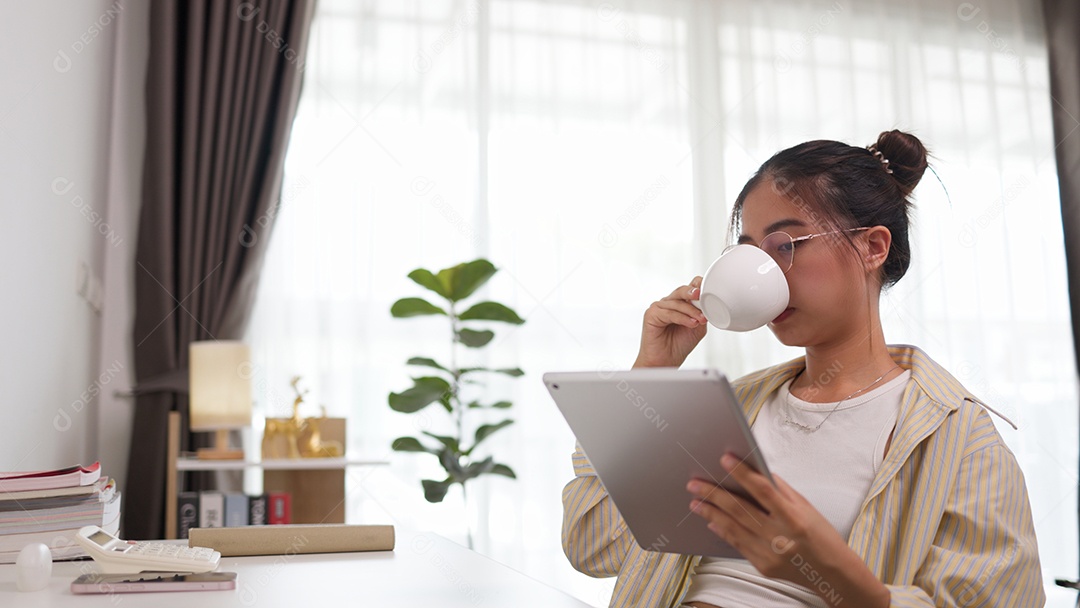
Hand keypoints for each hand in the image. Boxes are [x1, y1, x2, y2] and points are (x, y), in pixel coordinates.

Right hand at [633, 277, 707, 367]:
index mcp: (679, 303)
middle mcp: (668, 303)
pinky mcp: (651, 314)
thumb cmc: (679, 345)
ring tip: (700, 319)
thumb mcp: (697, 327)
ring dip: (691, 311)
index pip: (688, 288)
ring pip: (677, 303)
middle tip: (701, 296)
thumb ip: (701, 314)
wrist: (666, 361)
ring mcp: (658, 308)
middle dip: (693, 292)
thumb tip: (707, 304)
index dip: (697, 286)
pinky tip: (691, 323)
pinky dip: (682, 318)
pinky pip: (669, 313)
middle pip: (681, 291)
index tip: (709, 289)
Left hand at [686, 454, 888, 606]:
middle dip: (714, 494)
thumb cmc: (821, 535)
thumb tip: (756, 472)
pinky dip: (723, 531)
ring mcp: (769, 554)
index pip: (762, 490)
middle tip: (694, 483)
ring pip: (733, 528)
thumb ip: (780, 491)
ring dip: (711, 513)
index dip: (742, 473)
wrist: (833, 573)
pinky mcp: (763, 567)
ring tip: (695, 501)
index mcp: (793, 517)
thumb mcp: (806, 507)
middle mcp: (780, 536)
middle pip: (740, 509)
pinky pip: (737, 545)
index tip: (724, 459)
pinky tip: (711, 522)